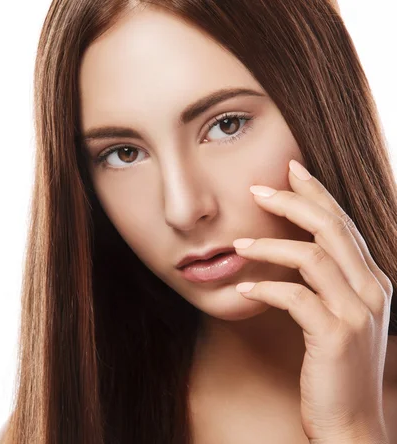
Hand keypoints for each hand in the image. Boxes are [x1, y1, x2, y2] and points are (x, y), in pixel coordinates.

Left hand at [232, 159, 392, 442]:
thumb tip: (295, 252)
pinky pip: (295, 298)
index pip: (343, 223)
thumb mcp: (339, 318)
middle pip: (331, 228)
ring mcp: (357, 312)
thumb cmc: (336, 368)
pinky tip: (243, 289)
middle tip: (256, 190)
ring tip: (237, 246)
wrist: (352, 422)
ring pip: (313, 257)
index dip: (316, 193)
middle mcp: (372, 289)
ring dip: (269, 247)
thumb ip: (327, 283)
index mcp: (372, 280)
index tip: (289, 169)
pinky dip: (265, 288)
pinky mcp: (335, 337)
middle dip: (293, 202)